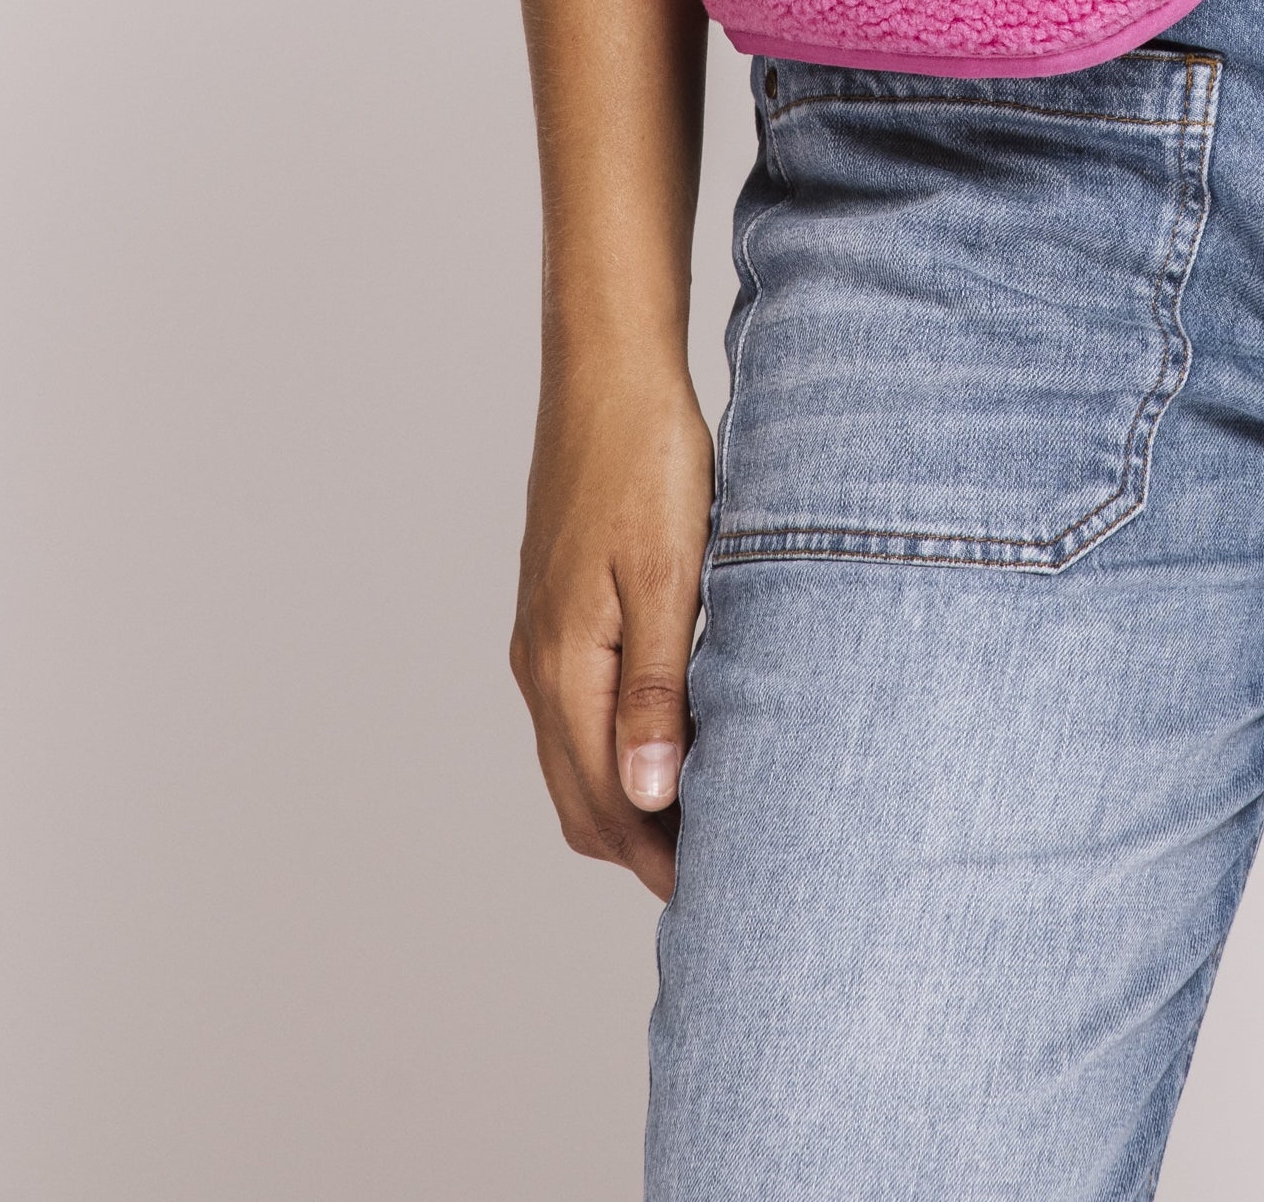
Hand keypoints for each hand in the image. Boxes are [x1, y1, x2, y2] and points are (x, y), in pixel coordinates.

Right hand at [510, 352, 715, 897]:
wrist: (607, 372)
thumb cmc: (647, 460)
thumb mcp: (668, 573)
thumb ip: (657, 687)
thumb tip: (650, 796)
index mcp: (565, 664)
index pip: (607, 803)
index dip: (660, 858)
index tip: (724, 891)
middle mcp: (539, 664)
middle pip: (580, 800)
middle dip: (641, 849)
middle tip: (721, 872)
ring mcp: (540, 638)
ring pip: (575, 759)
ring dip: (629, 802)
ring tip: (706, 819)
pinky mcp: (554, 611)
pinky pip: (575, 714)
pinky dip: (617, 751)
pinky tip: (675, 738)